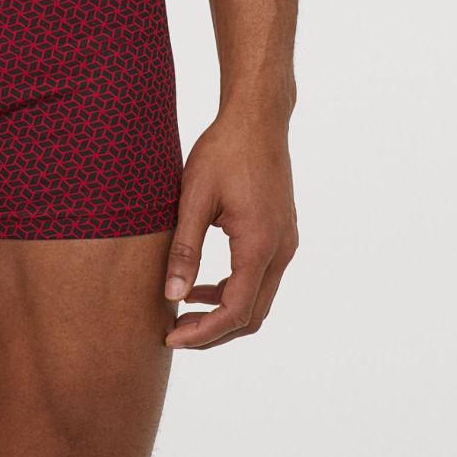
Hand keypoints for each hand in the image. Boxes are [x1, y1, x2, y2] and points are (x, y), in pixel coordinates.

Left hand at [162, 107, 297, 348]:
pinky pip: (260, 278)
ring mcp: (286, 243)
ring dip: (223, 313)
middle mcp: (281, 251)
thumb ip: (184, 248)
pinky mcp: (281, 235)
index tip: (171, 338)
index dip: (203, 333)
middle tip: (174, 332)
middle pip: (251, 315)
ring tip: (181, 311)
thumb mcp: (194, 197)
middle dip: (213, 332)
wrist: (257, 118)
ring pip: (258, 300)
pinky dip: (232, 291)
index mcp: (259, 245)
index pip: (235, 311)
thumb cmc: (223, 150)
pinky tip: (200, 285)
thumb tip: (171, 294)